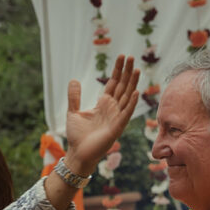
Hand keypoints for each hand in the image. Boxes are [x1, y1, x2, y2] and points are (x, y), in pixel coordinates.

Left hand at [63, 55, 140, 174]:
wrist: (78, 153)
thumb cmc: (77, 135)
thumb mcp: (73, 112)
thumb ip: (74, 97)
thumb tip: (74, 80)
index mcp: (104, 103)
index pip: (113, 83)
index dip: (118, 70)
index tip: (122, 56)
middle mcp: (113, 108)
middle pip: (122, 86)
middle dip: (127, 72)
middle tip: (131, 56)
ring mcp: (116, 117)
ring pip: (127, 97)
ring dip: (132, 83)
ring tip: (136, 69)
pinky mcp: (117, 127)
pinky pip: (126, 113)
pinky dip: (131, 103)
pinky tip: (135, 92)